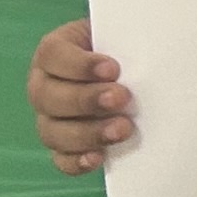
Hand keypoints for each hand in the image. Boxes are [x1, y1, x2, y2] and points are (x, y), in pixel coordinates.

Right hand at [28, 18, 129, 175]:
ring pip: (52, 131)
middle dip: (86, 100)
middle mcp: (43, 85)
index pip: (52, 55)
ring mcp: (49, 118)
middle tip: (122, 98)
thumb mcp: (124, 36)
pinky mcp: (63, 146)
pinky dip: (77, 161)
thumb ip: (128, 40)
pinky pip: (61, 159)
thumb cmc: (128, 48)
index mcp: (54, 52)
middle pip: (47, 96)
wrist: (135, 74)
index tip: (113, 69)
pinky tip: (98, 158)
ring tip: (122, 129)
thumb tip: (153, 48)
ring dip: (87, 133)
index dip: (80, 64)